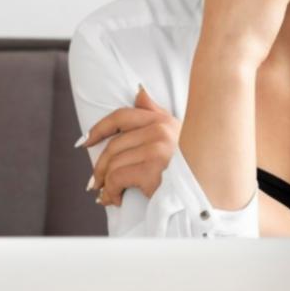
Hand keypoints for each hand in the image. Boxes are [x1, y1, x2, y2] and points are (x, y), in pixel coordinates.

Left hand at [76, 85, 179, 206]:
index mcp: (163, 121)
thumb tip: (139, 91)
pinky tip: (114, 200)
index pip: (121, 116)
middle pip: (113, 145)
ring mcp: (157, 149)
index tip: (84, 142)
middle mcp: (160, 131)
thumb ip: (155, 113)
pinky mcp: (152, 171)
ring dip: (105, 184)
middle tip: (95, 183)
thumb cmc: (189, 169)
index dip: (99, 129)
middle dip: (100, 167)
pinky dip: (110, 193)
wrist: (205, 194)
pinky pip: (117, 179)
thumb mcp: (176, 135)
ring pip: (113, 164)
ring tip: (107, 195)